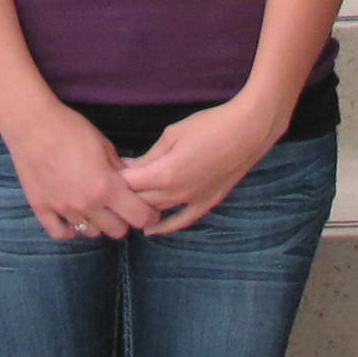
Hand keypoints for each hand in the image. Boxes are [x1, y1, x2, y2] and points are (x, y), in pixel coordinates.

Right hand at [0, 105, 163, 241]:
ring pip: (90, 233)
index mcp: (107, 187)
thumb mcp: (104, 144)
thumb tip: (129, 182)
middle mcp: (87, 204)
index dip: (148, 215)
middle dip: (123, 220)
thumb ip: (119, 168)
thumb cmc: (70, 128)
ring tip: (94, 207)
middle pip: (117, 231)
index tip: (148, 210)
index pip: (139, 217)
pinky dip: (70, 229)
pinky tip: (72, 216)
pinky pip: (61, 233)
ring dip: (96, 223)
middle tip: (119, 206)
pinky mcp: (42, 208)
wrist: (32, 124)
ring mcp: (63, 209)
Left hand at [121, 96, 282, 231]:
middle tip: (116, 182)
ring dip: (141, 206)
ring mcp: (192, 201)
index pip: (128, 184)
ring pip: (157, 212)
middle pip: (139, 200)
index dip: (115, 177)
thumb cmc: (209, 125)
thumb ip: (149, 156)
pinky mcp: (207, 204)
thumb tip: (130, 168)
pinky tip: (151, 231)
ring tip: (128, 199)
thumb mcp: (172, 135)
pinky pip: (182, 221)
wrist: (248, 131)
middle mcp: (176, 193)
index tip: (109, 169)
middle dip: (125, 192)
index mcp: (164, 173)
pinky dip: (165, 227)